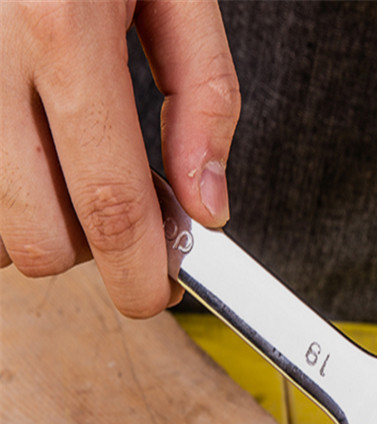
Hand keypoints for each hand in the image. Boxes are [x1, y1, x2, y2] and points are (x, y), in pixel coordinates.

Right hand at [0, 0, 239, 317]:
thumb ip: (203, 100)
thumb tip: (209, 207)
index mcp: (60, 29)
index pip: (110, 205)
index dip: (137, 274)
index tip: (157, 294)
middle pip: (34, 235)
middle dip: (88, 253)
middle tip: (121, 220)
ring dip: (42, 220)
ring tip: (72, 164)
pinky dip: (6, 187)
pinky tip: (34, 147)